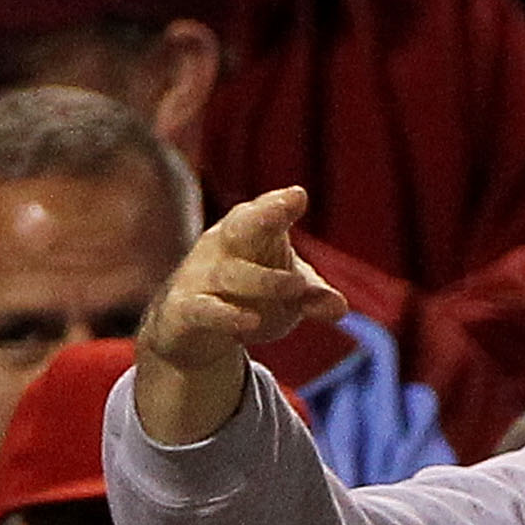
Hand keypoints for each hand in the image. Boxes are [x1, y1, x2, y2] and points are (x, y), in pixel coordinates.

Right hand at [136, 190, 336, 447]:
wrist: (187, 329)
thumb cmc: (245, 295)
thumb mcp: (285, 296)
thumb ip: (312, 297)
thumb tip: (341, 308)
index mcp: (248, 232)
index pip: (263, 212)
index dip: (278, 204)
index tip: (297, 196)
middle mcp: (222, 247)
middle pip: (241, 226)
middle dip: (263, 215)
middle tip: (286, 207)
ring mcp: (200, 277)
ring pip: (231, 274)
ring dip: (265, 280)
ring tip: (297, 286)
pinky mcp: (184, 310)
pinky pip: (204, 309)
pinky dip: (226, 315)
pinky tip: (251, 322)